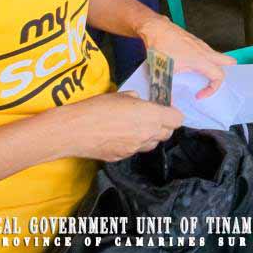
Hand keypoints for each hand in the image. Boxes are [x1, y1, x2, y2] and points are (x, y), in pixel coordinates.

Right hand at [58, 91, 183, 161]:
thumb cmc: (98, 107)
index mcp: (151, 115)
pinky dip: (133, 144)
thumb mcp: (121, 95)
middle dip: (163, 126)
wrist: (74, 130)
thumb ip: (136, 100)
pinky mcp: (122, 157)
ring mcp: (135, 148)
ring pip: (152, 144)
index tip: (165, 109)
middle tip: (151, 117)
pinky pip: (135, 150)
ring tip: (135, 127)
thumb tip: (139, 103)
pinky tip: (119, 136)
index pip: (177, 119)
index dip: (173, 114)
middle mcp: (147, 134)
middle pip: (168, 133)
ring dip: (150, 136)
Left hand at [137, 16, 234, 98]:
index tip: (199, 94)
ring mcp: (201, 44)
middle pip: (229, 62)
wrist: (155, 28)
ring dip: (213, 67)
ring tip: (199, 78)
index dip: (213, 89)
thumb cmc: (160, 48)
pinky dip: (205, 61)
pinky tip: (190, 66)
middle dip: (223, 74)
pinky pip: (208, 52)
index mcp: (200, 60)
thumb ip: (168, 90)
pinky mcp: (195, 41)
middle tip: (210, 84)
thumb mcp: (163, 73)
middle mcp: (205, 51)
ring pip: (218, 56)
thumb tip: (168, 104)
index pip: (219, 76)